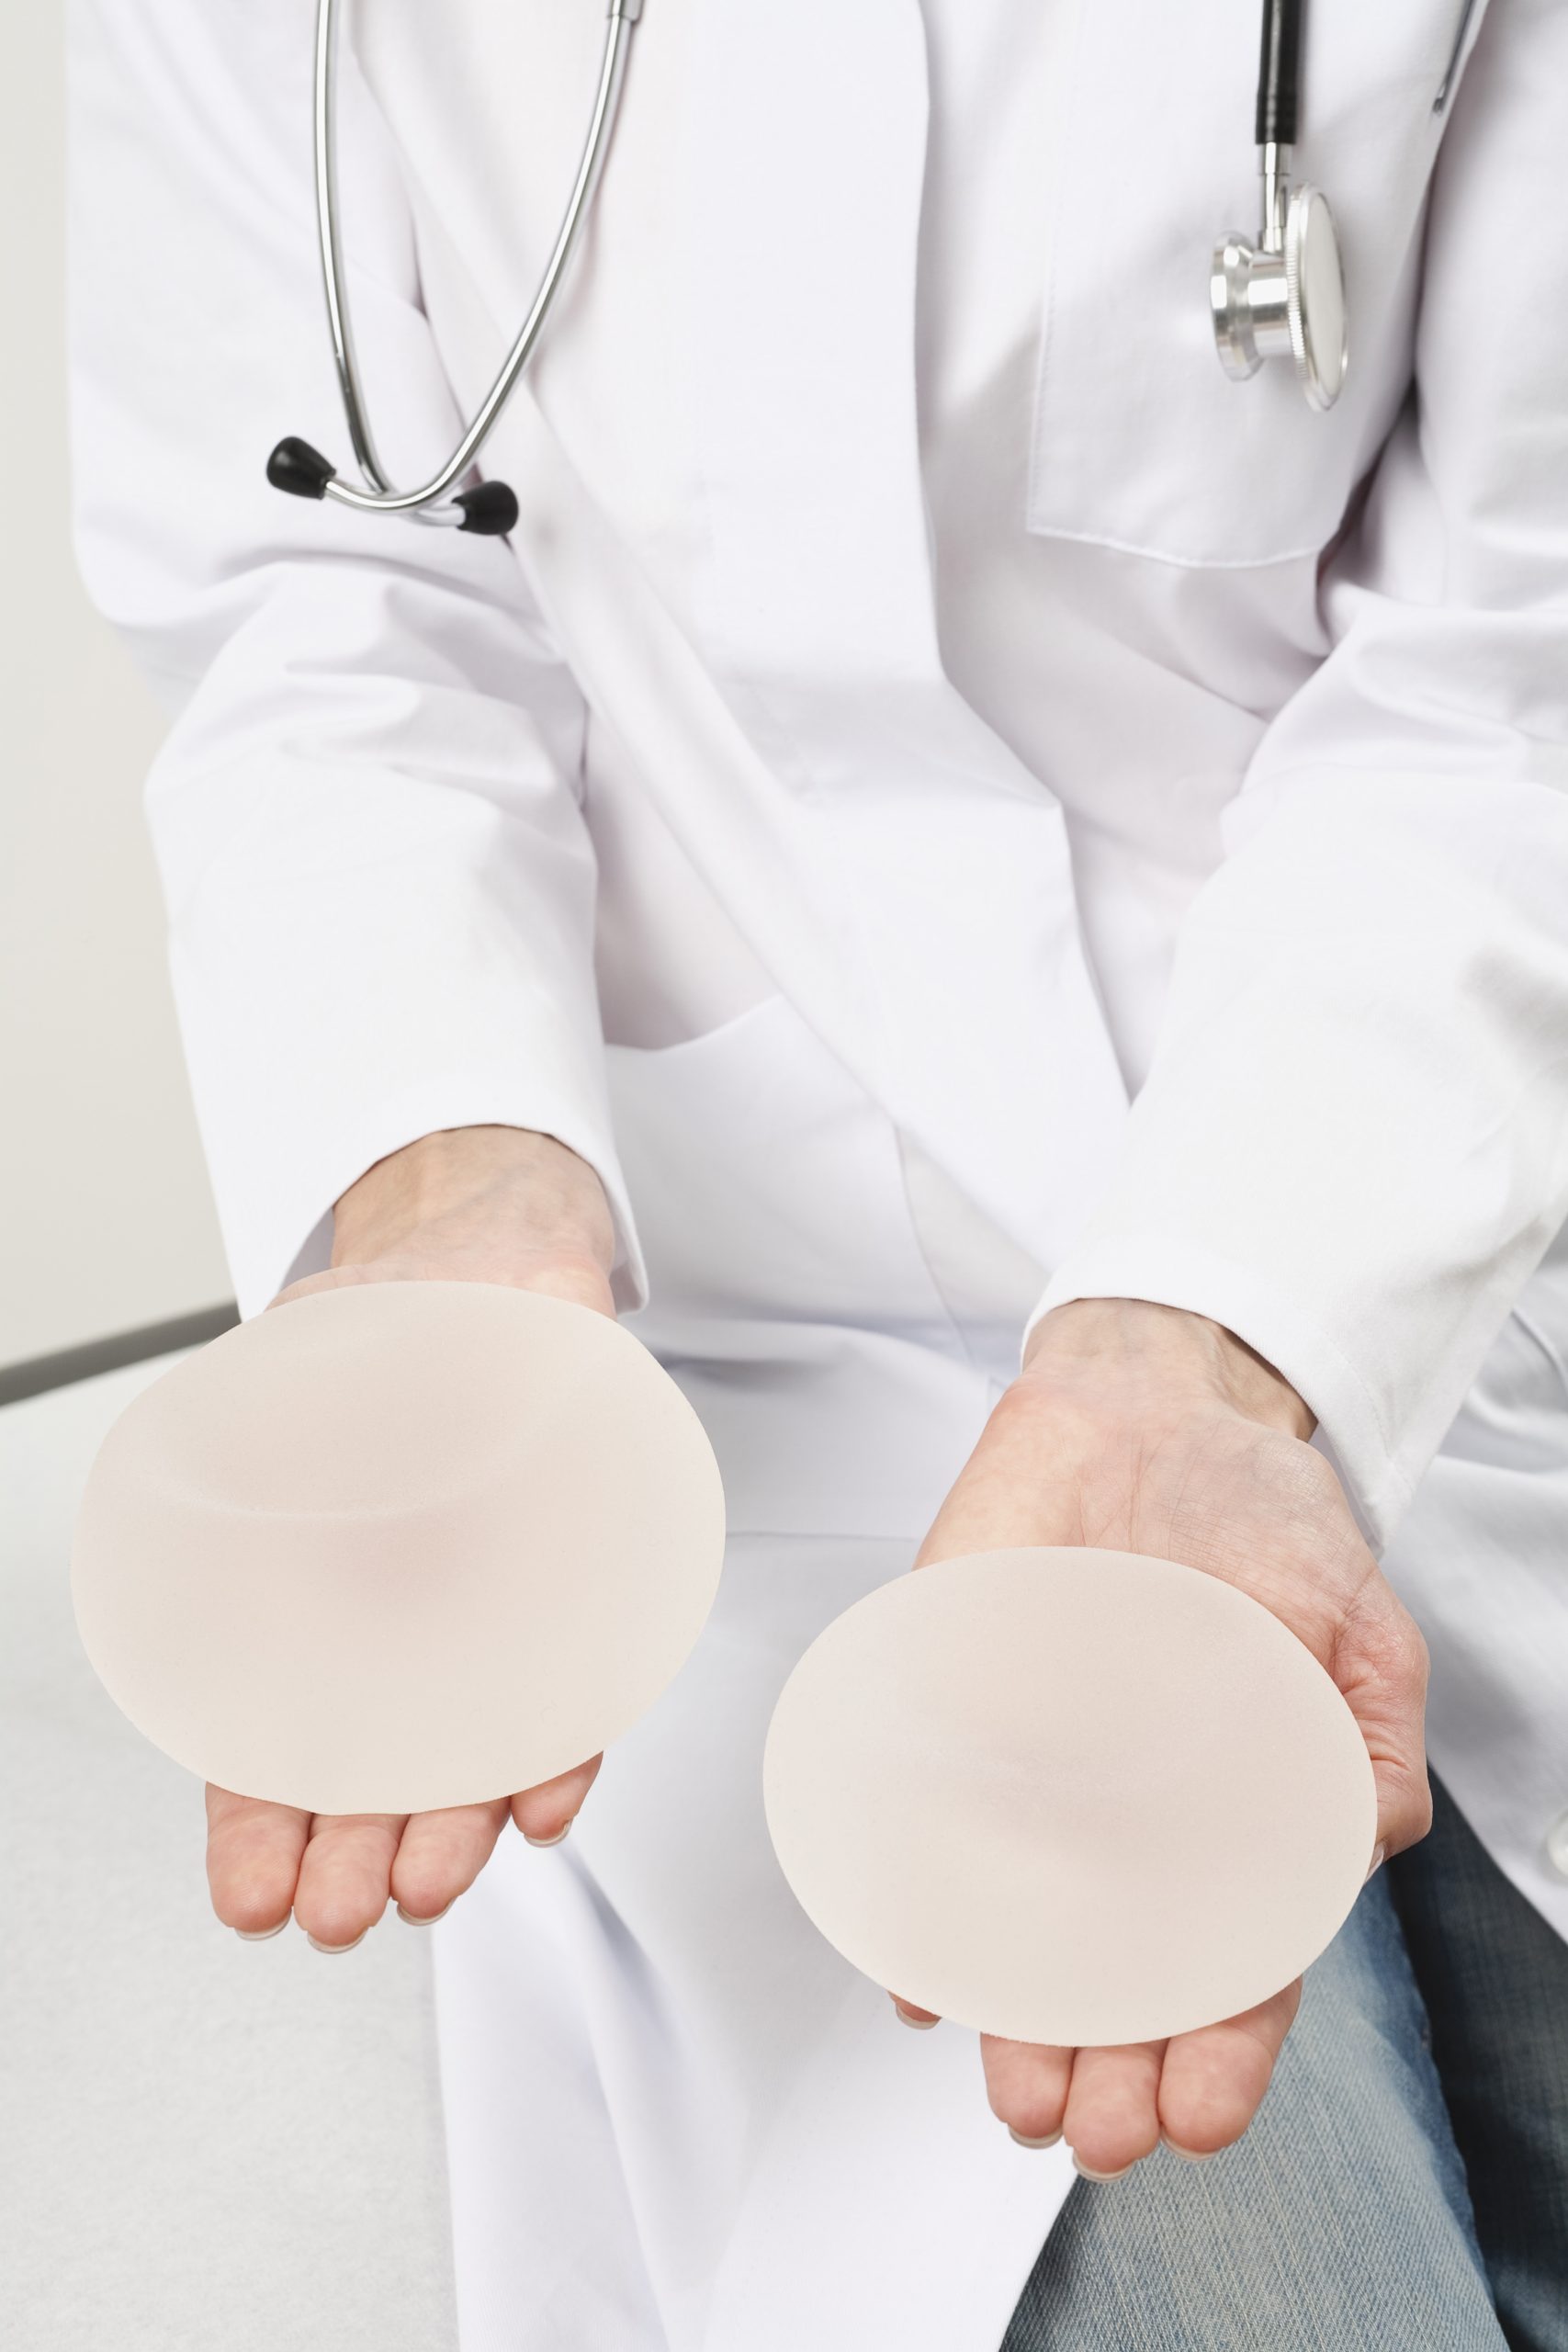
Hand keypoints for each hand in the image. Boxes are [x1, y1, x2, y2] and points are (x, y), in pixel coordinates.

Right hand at [207, 1125, 616, 1951]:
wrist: (506, 1234)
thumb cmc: (410, 1286)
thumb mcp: (337, 1328)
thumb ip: (315, 1391)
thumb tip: (270, 1433)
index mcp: (320, 1560)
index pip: (269, 1714)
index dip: (258, 1812)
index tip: (255, 1888)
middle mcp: (400, 1596)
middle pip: (365, 1749)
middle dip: (350, 1843)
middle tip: (336, 1912)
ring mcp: (490, 1593)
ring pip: (464, 1733)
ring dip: (448, 1814)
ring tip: (427, 1884)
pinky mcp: (581, 1575)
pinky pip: (575, 1673)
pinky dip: (563, 1736)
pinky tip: (546, 1798)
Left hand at [895, 1297, 1429, 2177]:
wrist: (1159, 1396)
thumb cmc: (1262, 1516)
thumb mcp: (1355, 1632)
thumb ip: (1363, 1750)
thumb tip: (1349, 1848)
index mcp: (1228, 1813)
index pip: (1224, 1963)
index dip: (1216, 2049)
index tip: (1199, 2114)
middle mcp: (1125, 1808)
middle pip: (1110, 1967)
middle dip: (1102, 2061)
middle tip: (1090, 2128)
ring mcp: (1033, 1759)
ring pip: (1017, 1915)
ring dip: (1013, 2008)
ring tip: (1018, 2080)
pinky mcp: (949, 1695)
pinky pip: (922, 1809)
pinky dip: (913, 1887)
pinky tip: (917, 1959)